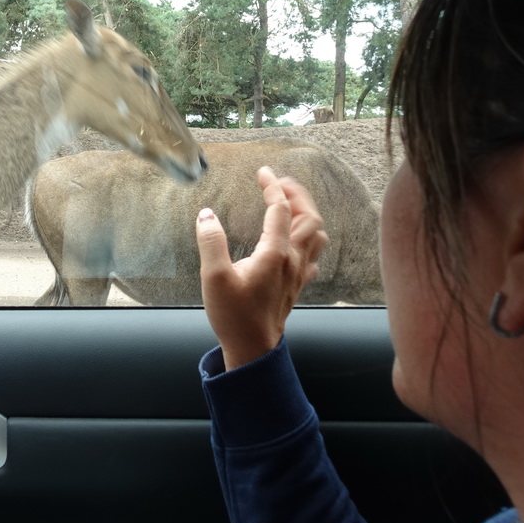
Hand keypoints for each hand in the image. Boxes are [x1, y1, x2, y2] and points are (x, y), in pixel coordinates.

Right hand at [195, 166, 327, 370]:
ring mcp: (298, 275)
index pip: (280, 209)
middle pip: (309, 218)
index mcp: (275, 253)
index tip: (263, 172)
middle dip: (297, 195)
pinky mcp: (296, 287)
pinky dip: (308, 240)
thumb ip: (211, 241)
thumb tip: (207, 214)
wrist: (253, 350)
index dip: (272, 186)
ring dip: (307, 216)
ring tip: (290, 207)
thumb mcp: (213, 277)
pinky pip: (313, 256)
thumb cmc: (234, 316)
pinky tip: (297, 243)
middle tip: (280, 183)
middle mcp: (292, 260)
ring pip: (316, 236)